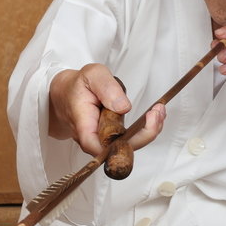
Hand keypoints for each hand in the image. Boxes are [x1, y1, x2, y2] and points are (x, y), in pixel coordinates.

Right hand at [48, 64, 164, 156]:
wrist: (66, 93)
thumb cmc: (77, 85)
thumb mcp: (91, 75)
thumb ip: (106, 88)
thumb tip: (123, 107)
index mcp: (83, 125)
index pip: (100, 147)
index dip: (123, 144)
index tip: (143, 123)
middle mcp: (93, 139)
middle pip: (119, 151)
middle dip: (144, 134)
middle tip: (157, 112)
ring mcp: (103, 141)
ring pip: (127, 146)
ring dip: (148, 130)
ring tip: (159, 110)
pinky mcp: (112, 139)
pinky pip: (130, 140)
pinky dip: (145, 128)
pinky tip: (154, 114)